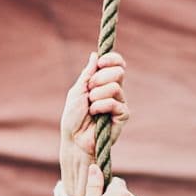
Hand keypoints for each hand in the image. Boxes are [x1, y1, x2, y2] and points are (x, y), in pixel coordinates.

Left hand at [59, 52, 128, 195]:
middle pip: (118, 71)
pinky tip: (95, 115)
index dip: (112, 59)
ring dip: (97, 96)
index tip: (100, 63)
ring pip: (115, 87)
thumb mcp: (77, 91)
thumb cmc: (73, 118)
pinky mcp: (123, 115)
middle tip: (89, 92)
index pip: (117, 64)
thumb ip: (87, 74)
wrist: (74, 140)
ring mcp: (120, 103)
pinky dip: (101, 107)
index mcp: (104, 82)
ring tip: (90, 107)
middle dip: (99, 79)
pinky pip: (115, 102)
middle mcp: (114, 91)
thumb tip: (94, 55)